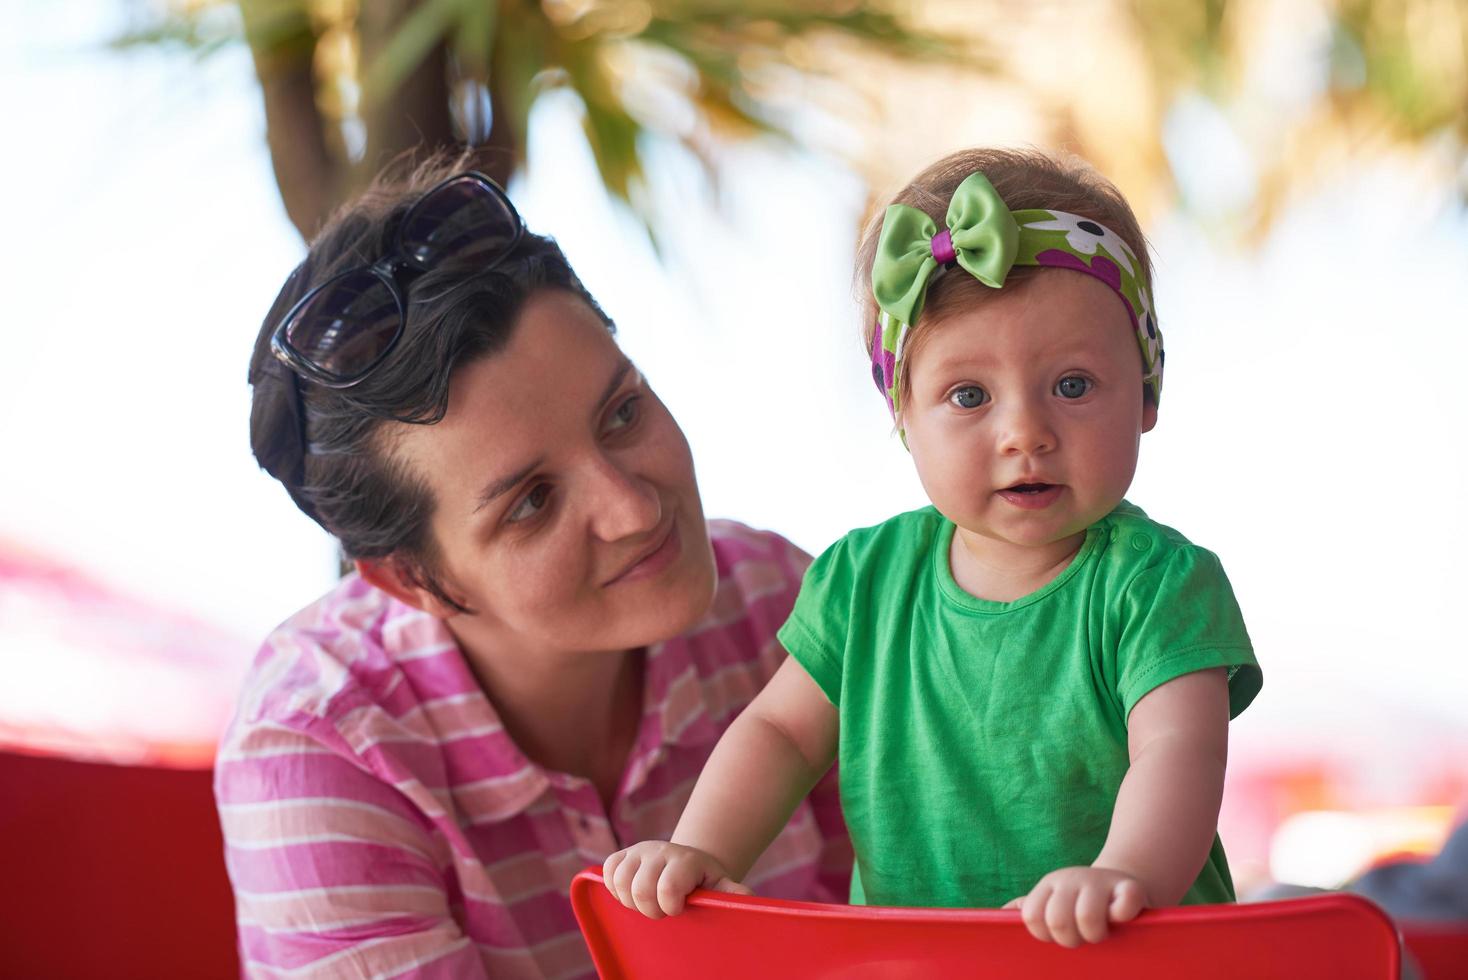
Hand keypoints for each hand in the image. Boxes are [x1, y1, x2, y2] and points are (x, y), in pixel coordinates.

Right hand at [603, 841, 750, 918]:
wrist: (688, 862)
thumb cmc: (703, 881)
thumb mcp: (719, 885)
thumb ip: (730, 892)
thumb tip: (745, 897)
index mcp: (685, 860)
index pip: (668, 887)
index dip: (669, 906)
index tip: (678, 909)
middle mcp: (659, 850)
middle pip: (640, 889)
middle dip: (649, 909)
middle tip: (661, 910)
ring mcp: (639, 850)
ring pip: (619, 881)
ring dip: (630, 901)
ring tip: (647, 902)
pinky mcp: (622, 854)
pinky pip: (607, 870)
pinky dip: (614, 887)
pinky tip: (631, 892)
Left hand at [1003, 866, 1146, 946]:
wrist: (1122, 883)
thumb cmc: (1081, 902)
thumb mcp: (1052, 901)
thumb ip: (1030, 908)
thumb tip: (1000, 914)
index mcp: (1048, 886)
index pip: (1032, 916)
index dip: (1044, 934)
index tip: (1058, 935)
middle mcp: (1070, 879)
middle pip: (1058, 921)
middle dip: (1070, 939)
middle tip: (1082, 936)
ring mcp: (1100, 881)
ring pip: (1087, 918)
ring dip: (1095, 934)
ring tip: (1100, 932)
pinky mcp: (1130, 888)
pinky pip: (1123, 907)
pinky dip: (1121, 916)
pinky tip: (1120, 918)